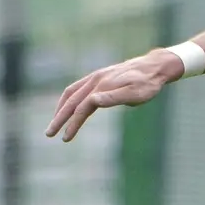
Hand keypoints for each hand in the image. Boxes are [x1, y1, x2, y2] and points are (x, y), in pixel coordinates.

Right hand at [45, 49, 184, 141]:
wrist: (155, 66)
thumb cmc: (148, 84)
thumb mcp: (135, 94)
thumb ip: (114, 98)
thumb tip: (92, 101)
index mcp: (102, 86)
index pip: (81, 108)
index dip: (72, 124)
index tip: (65, 138)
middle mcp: (95, 80)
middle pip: (71, 101)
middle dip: (59, 118)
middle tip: (49, 134)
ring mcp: (96, 77)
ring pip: (71, 93)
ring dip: (61, 108)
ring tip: (55, 122)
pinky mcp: (99, 76)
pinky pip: (77, 87)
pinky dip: (69, 98)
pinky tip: (68, 106)